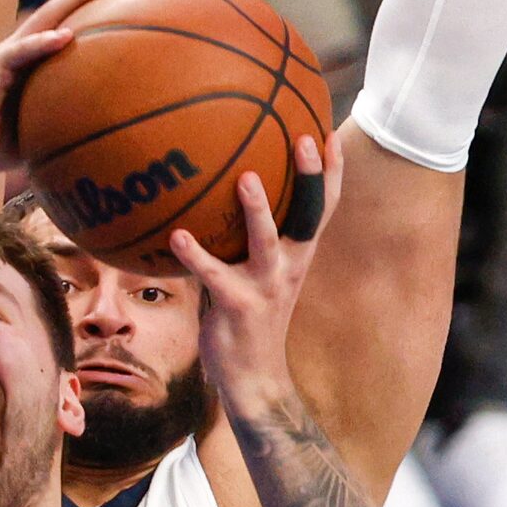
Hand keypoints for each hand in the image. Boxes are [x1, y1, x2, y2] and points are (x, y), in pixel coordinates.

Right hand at [0, 0, 145, 178]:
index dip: (107, 9)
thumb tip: (107, 140)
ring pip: (47, 18)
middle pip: (68, 9)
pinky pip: (19, 53)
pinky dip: (43, 44)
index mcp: (36, 63)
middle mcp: (24, 50)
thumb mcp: (37, 134)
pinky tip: (67, 36)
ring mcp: (7, 56)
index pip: (76, 25)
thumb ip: (65, 125)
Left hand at [166, 134, 343, 404]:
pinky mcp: (237, 305)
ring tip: (245, 178)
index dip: (330, 170)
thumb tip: (217, 194)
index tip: (329, 129)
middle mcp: (289, 266)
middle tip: (305, 138)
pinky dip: (195, 255)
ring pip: (266, 240)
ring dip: (258, 209)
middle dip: (310, 177)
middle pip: (308, 214)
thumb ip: (246, 237)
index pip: (323, 207)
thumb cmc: (249, 314)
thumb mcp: (258, 272)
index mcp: (298, 255)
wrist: (253, 377)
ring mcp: (266, 286)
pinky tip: (176, 235)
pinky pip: (213, 275)